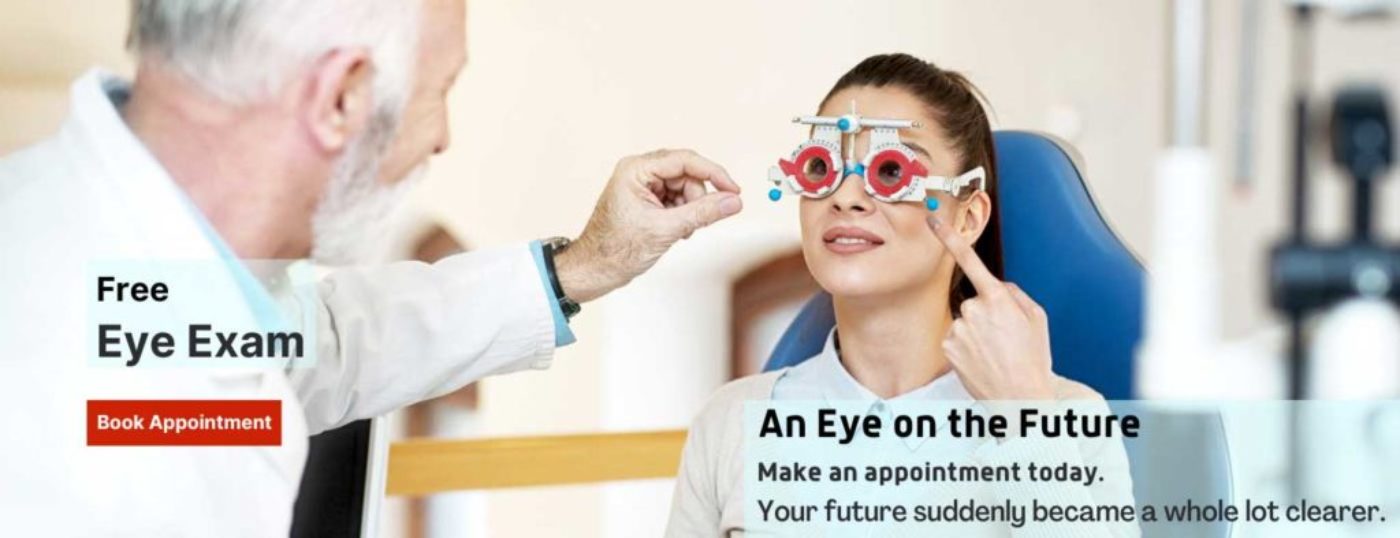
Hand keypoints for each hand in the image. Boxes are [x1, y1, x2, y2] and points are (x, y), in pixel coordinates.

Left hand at [555, 149, 742, 301]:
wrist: (593, 271)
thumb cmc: (616, 250)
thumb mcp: (666, 230)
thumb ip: (703, 213)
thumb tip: (734, 202)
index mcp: (636, 170)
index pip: (685, 160)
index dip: (713, 174)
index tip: (734, 190)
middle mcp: (638, 172)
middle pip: (686, 174)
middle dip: (697, 199)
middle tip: (698, 222)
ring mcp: (641, 186)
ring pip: (683, 188)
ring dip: (690, 210)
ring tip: (681, 232)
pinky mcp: (645, 201)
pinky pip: (675, 200)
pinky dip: (682, 215)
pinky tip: (676, 232)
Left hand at [928, 215, 1054, 402]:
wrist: (1020, 396)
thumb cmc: (1032, 359)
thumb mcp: (1037, 318)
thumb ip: (1015, 294)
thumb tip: (998, 287)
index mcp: (998, 298)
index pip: (970, 260)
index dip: (950, 237)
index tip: (933, 219)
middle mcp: (974, 309)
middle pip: (975, 300)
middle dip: (987, 314)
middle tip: (1005, 338)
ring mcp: (958, 328)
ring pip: (966, 320)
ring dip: (977, 332)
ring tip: (995, 353)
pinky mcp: (947, 346)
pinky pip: (956, 337)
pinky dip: (967, 346)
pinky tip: (981, 359)